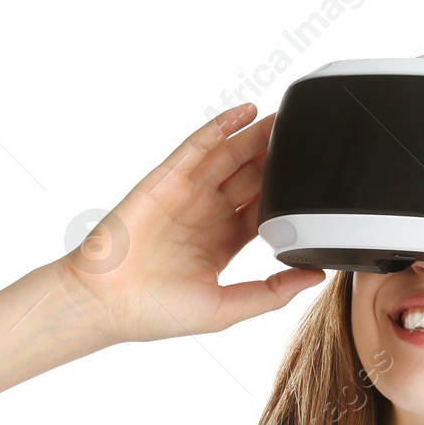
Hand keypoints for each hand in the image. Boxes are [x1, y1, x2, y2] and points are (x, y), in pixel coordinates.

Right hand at [55, 103, 325, 343]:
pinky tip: (246, 113)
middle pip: (252, 177)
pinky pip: (197, 146)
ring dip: (257, 136)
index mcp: (224, 243)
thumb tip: (315, 275)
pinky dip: (221, 127)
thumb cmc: (156, 312)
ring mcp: (187, 193)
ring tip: (286, 118)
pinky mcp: (166, 179)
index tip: (317, 179)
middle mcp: (207, 214)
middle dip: (277, 158)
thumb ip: (272, 293)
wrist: (106, 303)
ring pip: (230, 155)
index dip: (289, 193)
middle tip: (309, 139)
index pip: (264, 209)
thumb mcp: (226, 309)